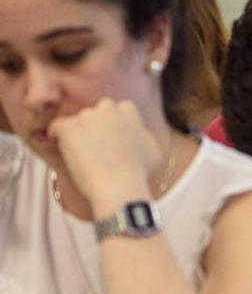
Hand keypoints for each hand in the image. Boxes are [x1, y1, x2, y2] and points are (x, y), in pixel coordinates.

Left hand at [47, 98, 160, 214]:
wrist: (120, 185)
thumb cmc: (139, 172)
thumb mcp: (152, 150)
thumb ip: (143, 135)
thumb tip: (140, 134)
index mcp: (128, 110)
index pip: (115, 110)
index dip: (111, 126)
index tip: (110, 140)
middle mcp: (108, 108)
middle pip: (95, 113)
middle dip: (93, 126)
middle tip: (94, 147)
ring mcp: (87, 116)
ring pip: (76, 122)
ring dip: (77, 134)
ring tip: (80, 156)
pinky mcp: (69, 127)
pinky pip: (56, 127)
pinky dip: (56, 136)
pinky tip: (61, 149)